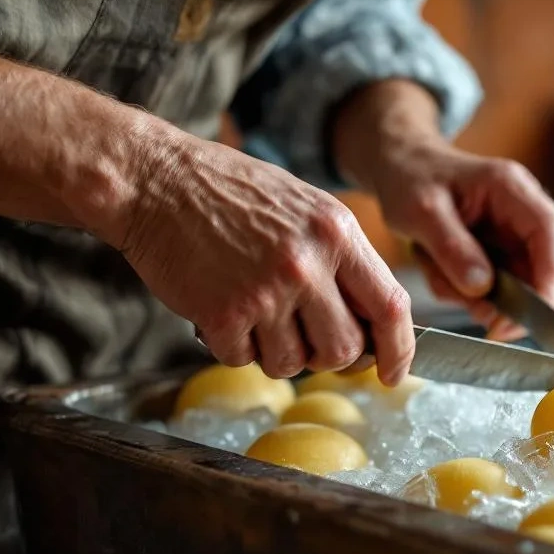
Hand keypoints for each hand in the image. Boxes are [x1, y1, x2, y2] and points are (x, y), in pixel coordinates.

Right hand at [116, 129, 414, 383]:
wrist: (155, 179)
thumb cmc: (231, 193)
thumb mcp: (307, 209)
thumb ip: (343, 261)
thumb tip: (372, 324)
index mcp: (338, 234)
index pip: (391, 307)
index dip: (398, 350)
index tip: (393, 373)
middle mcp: (308, 263)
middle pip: (345, 349)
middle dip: (328, 357)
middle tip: (304, 339)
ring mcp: (266, 290)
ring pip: (294, 363)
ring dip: (276, 353)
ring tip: (255, 314)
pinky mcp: (222, 313)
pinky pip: (244, 360)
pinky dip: (234, 347)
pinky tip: (222, 310)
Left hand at [333, 80, 553, 339]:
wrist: (404, 168)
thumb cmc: (412, 179)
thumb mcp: (420, 211)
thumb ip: (451, 248)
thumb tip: (482, 287)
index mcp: (511, 187)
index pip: (552, 233)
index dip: (551, 279)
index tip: (528, 318)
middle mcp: (528, 207)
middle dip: (528, 300)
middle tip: (492, 326)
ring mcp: (522, 230)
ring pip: (532, 280)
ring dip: (497, 299)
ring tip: (449, 286)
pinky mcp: (510, 250)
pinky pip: (510, 285)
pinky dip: (480, 296)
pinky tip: (448, 280)